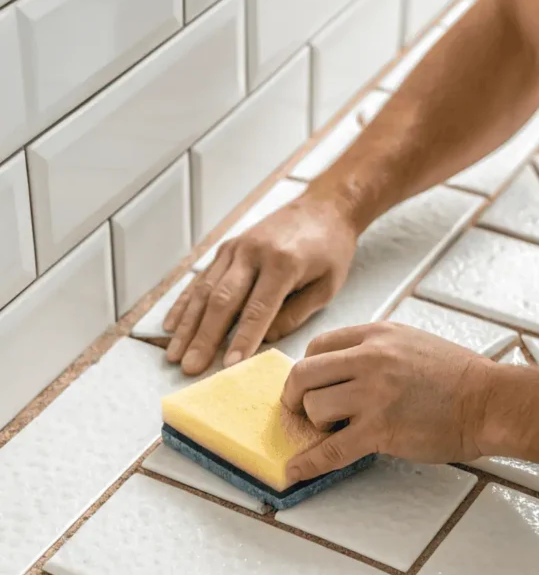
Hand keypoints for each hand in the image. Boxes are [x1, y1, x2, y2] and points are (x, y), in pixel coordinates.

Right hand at [164, 193, 358, 374]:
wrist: (324, 206)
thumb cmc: (330, 250)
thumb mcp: (326, 286)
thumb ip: (295, 315)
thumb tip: (263, 340)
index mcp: (282, 264)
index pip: (257, 310)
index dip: (242, 340)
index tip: (228, 366)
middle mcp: (252, 253)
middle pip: (222, 301)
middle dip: (204, 338)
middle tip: (189, 368)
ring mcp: (235, 248)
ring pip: (204, 291)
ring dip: (188, 326)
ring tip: (173, 354)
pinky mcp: (227, 248)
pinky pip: (201, 279)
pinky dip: (185, 303)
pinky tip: (172, 325)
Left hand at [281, 322, 495, 482]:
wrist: (490, 401)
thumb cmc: (459, 377)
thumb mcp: (411, 343)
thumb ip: (376, 352)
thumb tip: (343, 373)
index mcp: (378, 335)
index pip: (319, 346)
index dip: (308, 369)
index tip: (309, 385)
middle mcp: (370, 359)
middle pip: (305, 374)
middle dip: (294, 396)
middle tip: (298, 410)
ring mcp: (374, 394)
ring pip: (314, 408)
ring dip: (316, 425)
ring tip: (334, 431)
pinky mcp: (380, 430)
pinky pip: (330, 449)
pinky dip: (308, 463)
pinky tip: (294, 470)